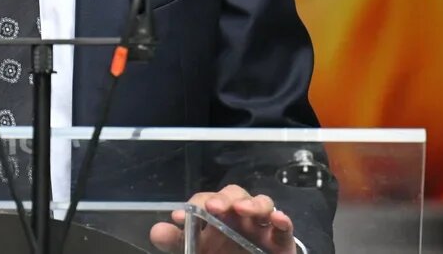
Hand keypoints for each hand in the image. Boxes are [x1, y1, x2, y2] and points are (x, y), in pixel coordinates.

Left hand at [150, 184, 295, 253]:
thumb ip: (177, 241)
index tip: (180, 218)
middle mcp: (240, 218)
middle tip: (213, 207)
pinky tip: (277, 218)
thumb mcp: (195, 250)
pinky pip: (285, 227)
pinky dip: (282, 219)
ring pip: (262, 203)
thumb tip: (157, 230)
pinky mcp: (281, 242)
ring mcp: (262, 228)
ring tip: (242, 209)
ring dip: (252, 203)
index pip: (206, 201)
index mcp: (217, 218)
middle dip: (224, 197)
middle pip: (235, 194)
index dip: (194, 204)